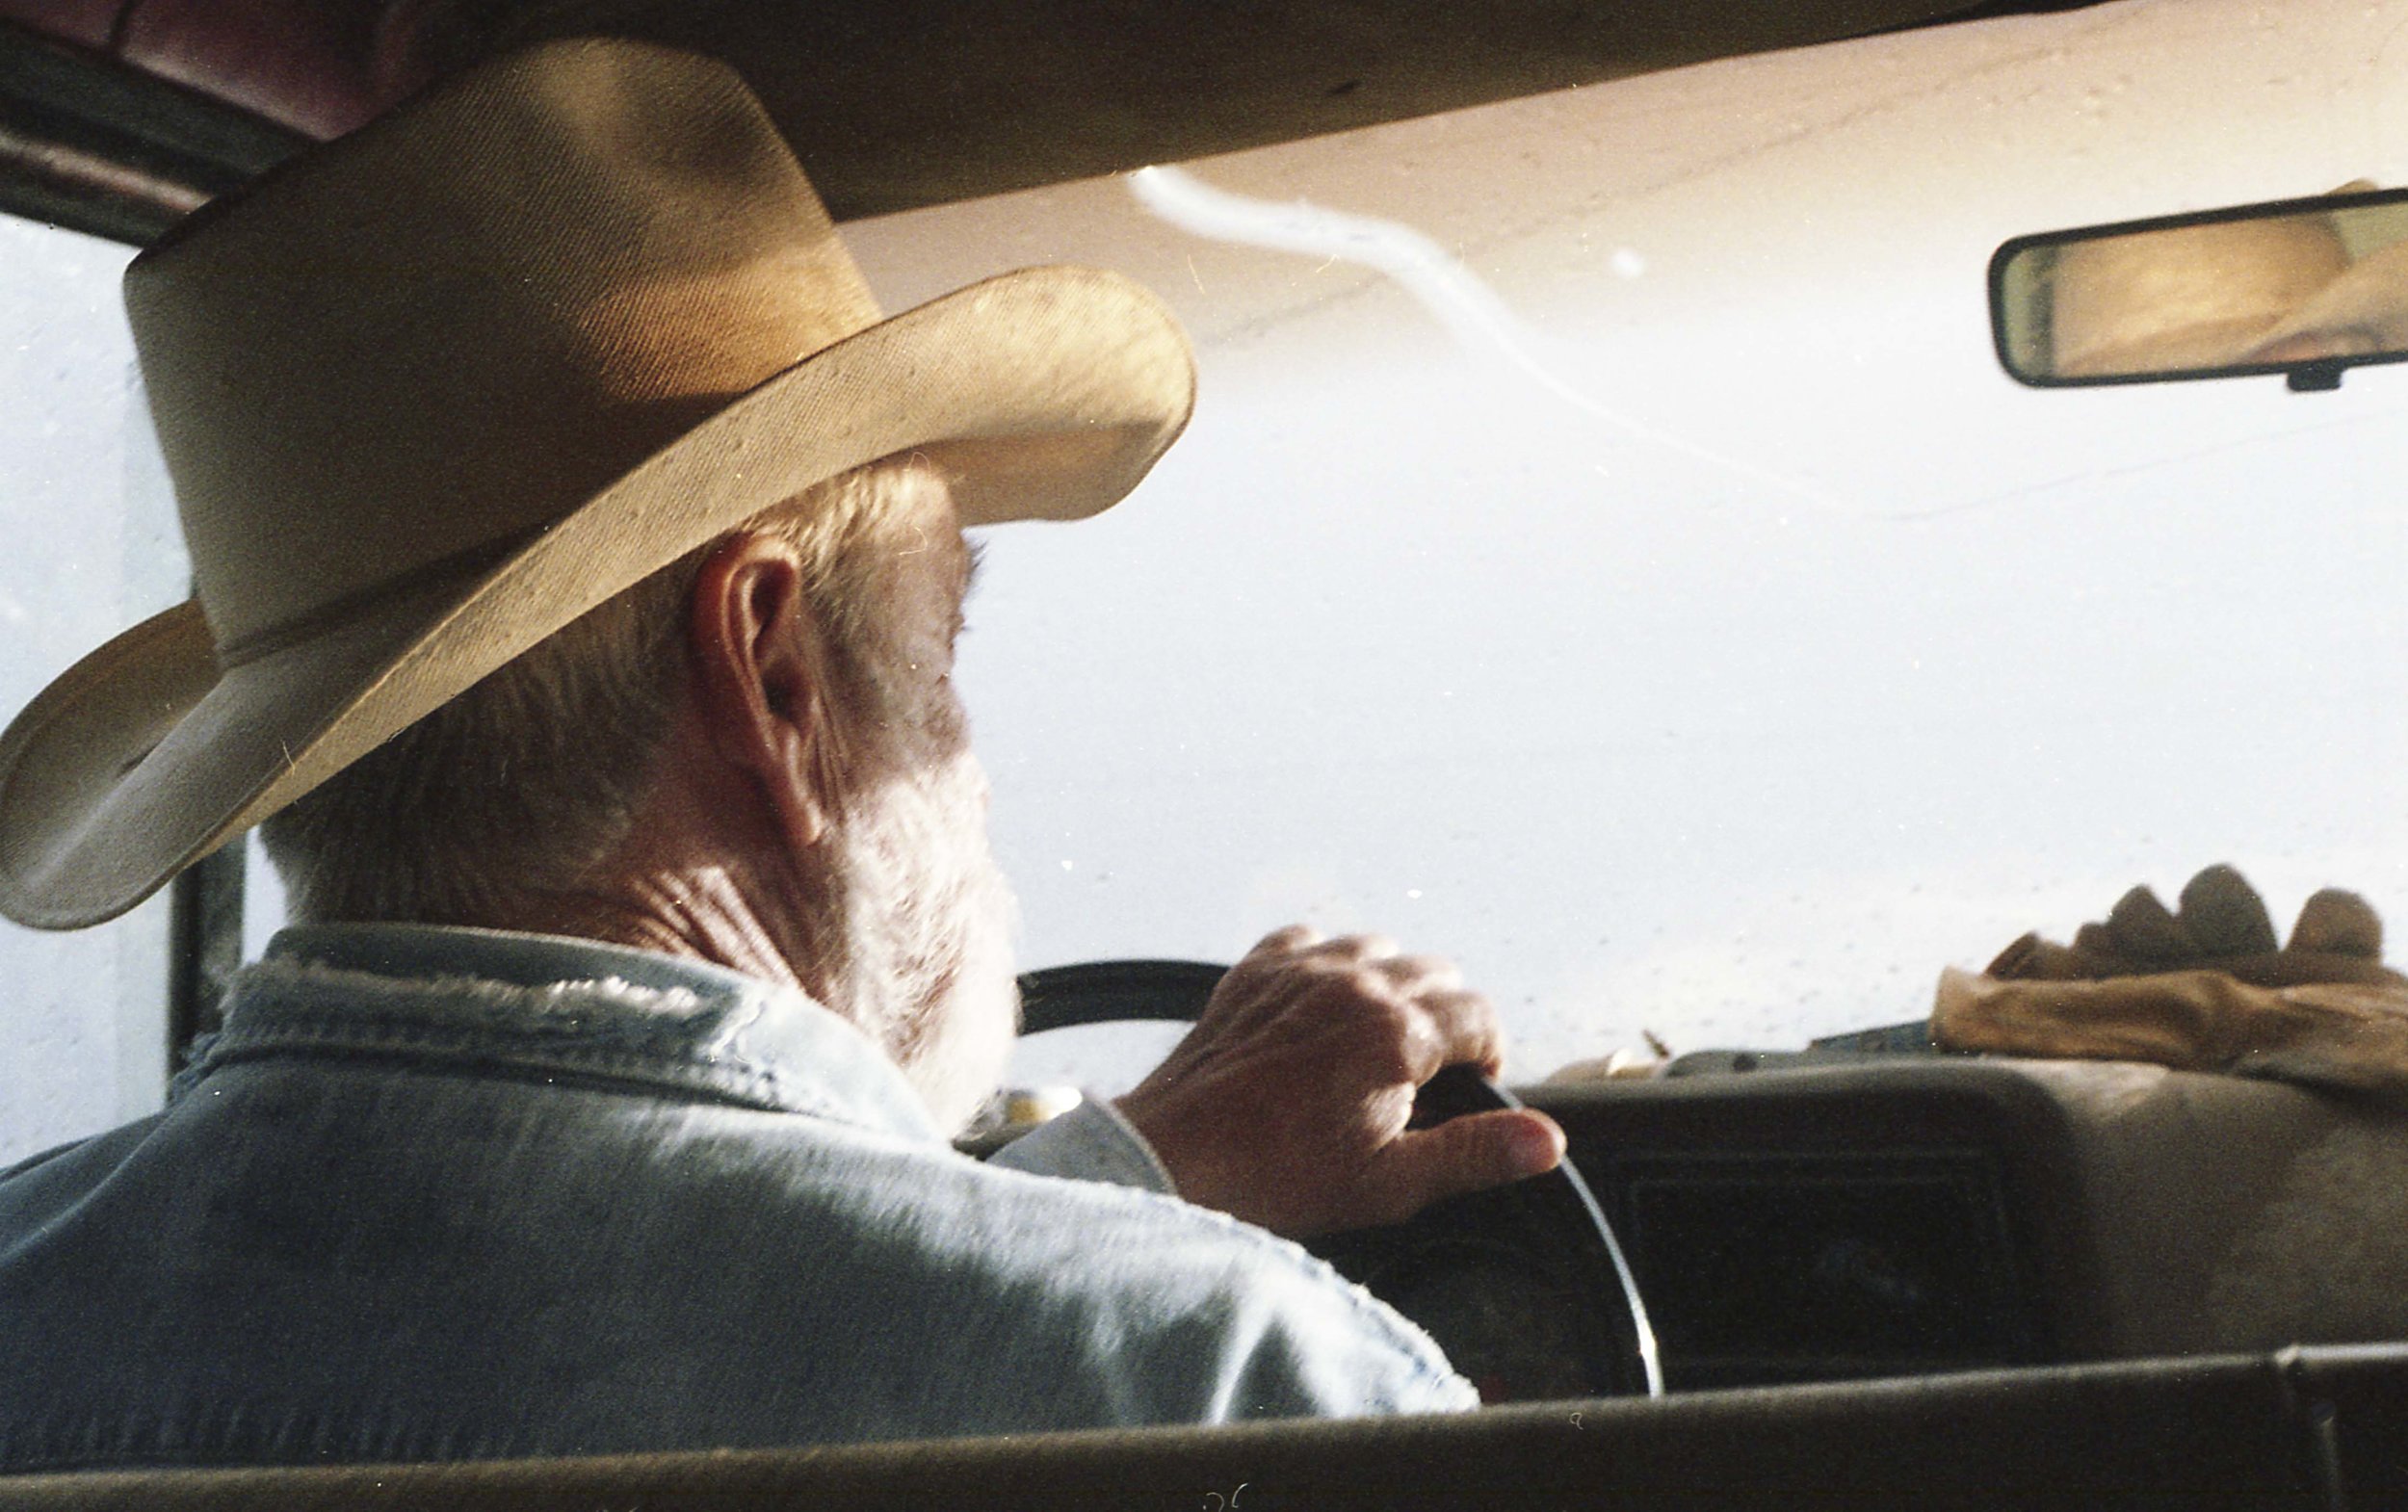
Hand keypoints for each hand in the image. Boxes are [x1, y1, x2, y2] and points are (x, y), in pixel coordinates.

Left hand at [1113, 926, 1564, 1237]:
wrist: (1175, 1158)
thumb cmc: (1277, 1176)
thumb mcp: (1390, 1183)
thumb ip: (1475, 1153)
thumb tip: (1548, 1140)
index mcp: (1397, 1034)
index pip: (1480, 1016)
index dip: (1487, 1055)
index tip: (1467, 1089)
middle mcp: (1355, 984)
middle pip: (1437, 973)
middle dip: (1446, 1017)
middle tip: (1424, 1075)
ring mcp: (1302, 970)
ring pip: (1379, 947)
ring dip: (1392, 983)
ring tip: (1376, 1040)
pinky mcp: (1255, 971)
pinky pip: (1311, 940)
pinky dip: (1329, 964)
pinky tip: (1321, 1007)